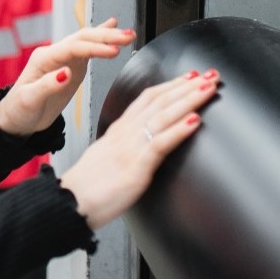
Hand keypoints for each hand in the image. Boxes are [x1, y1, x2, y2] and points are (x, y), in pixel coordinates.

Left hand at [0, 19, 135, 136]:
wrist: (16, 119)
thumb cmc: (19, 110)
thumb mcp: (30, 100)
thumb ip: (47, 85)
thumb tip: (66, 72)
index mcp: (44, 59)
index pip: (74, 48)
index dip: (95, 48)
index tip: (114, 51)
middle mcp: (54, 54)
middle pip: (83, 38)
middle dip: (106, 36)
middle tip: (128, 36)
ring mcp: (63, 59)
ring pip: (87, 40)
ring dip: (107, 36)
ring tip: (129, 34)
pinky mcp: (71, 67)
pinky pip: (87, 49)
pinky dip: (100, 39)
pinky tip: (111, 29)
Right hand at [61, 70, 221, 229]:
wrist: (69, 203)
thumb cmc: (87, 188)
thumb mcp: (106, 158)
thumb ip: (125, 148)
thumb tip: (144, 147)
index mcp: (119, 130)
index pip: (147, 98)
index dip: (170, 85)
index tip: (191, 76)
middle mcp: (124, 134)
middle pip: (158, 101)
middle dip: (187, 86)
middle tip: (210, 75)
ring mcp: (129, 148)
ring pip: (162, 116)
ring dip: (188, 100)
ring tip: (208, 89)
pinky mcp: (134, 168)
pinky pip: (159, 144)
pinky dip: (178, 130)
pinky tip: (194, 121)